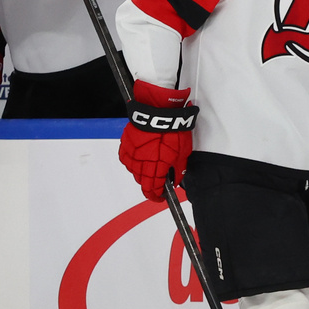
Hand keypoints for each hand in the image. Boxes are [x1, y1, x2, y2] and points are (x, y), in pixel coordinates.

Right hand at [120, 80, 197, 200]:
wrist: (159, 111)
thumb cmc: (173, 129)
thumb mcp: (183, 152)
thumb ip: (178, 169)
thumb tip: (176, 180)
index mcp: (156, 168)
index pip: (152, 190)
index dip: (156, 196)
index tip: (160, 197)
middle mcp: (141, 163)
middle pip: (142, 181)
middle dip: (150, 183)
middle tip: (158, 179)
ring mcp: (131, 154)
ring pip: (134, 171)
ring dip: (141, 172)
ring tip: (151, 163)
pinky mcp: (126, 144)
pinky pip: (127, 158)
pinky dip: (133, 160)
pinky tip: (141, 156)